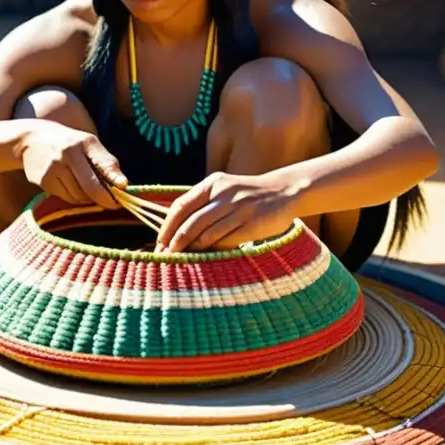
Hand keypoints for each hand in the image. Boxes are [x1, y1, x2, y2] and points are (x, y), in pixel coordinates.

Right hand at [20, 122, 126, 208]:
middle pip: (91, 187)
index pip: (103, 162)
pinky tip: (71, 187)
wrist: (30, 139)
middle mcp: (68, 154)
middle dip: (105, 199)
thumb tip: (123, 185)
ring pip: (79, 197)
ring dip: (88, 199)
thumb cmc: (68, 143)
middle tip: (113, 204)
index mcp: (84, 143)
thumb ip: (105, 162)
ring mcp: (53, 168)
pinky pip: (66, 198)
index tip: (124, 187)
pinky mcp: (42, 181)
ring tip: (87, 189)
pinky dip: (73, 198)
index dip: (114, 177)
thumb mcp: (88, 144)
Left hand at [156, 171, 297, 252]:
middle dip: (175, 243)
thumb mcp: (223, 190)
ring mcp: (239, 209)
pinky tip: (206, 258)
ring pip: (206, 234)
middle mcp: (224, 194)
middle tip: (165, 257)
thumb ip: (202, 204)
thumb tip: (174, 229)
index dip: (167, 226)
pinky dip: (213, 251)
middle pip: (190, 223)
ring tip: (182, 260)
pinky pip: (226, 241)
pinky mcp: (252, 224)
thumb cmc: (247, 196)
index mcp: (213, 184)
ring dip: (191, 250)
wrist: (284, 191)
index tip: (160, 242)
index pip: (181, 206)